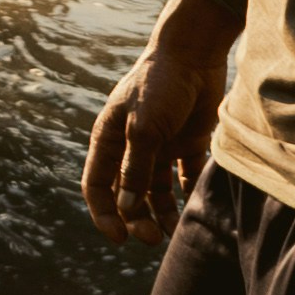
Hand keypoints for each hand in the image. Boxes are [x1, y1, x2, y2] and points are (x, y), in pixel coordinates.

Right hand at [79, 12, 230, 247]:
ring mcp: (159, 145)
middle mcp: (130, 146)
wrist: (195, 55)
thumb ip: (135, 169)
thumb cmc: (161, 86)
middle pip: (127, 193)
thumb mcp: (144, 129)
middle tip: (153, 239)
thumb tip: (127, 209)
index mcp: (109, 140)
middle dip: (137, 219)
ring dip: (162, 213)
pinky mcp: (186, 142)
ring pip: (155, 190)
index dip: (104, 214)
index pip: (97, 185)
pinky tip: (196, 208)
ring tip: (176, 232)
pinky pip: (184, 177)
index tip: (120, 239)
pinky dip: (187, 194)